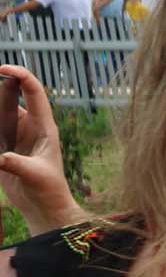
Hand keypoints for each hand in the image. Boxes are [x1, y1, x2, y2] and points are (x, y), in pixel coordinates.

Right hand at [0, 67, 77, 231]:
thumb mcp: (36, 176)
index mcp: (44, 126)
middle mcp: (28, 126)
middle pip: (7, 98)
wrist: (44, 208)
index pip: (34, 92)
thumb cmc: (50, 191)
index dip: (20, 75)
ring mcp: (13, 135)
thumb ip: (16, 164)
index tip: (2, 68)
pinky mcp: (1, 147)